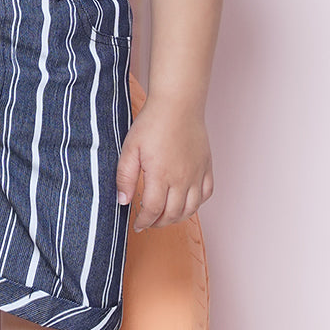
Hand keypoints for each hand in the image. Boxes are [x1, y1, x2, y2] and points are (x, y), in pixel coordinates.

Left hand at [116, 97, 213, 229]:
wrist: (178, 104)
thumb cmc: (152, 123)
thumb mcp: (130, 149)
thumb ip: (124, 177)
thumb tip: (123, 201)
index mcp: (161, 176)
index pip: (153, 210)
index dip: (144, 221)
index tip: (137, 224)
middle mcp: (182, 179)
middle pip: (173, 214)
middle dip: (158, 223)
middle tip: (148, 222)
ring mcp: (196, 173)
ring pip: (191, 208)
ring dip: (177, 218)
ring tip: (165, 217)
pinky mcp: (206, 166)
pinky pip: (206, 193)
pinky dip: (197, 204)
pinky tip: (185, 202)